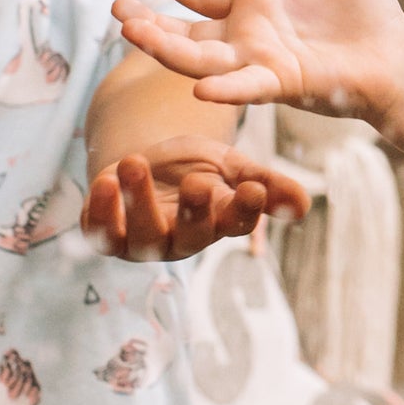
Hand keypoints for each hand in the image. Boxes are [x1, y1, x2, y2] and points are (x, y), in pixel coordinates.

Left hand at [82, 139, 309, 259]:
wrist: (146, 162)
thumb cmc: (196, 167)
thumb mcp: (232, 166)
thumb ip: (265, 183)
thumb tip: (304, 204)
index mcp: (218, 222)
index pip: (237, 223)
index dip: (246, 211)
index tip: (252, 189)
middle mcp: (182, 239)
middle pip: (192, 236)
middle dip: (195, 211)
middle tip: (198, 182)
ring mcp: (143, 241)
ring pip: (143, 236)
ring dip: (139, 202)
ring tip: (134, 163)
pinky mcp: (106, 234)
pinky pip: (101, 232)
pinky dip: (98, 210)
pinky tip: (102, 181)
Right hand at [112, 0, 403, 117]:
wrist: (398, 55)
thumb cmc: (368, 14)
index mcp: (254, 5)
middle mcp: (247, 36)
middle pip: (185, 32)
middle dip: (148, 23)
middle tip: (115, 7)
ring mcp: (259, 61)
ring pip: (201, 59)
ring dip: (166, 48)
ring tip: (130, 31)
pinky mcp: (282, 82)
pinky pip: (248, 86)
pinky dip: (225, 88)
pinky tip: (201, 89)